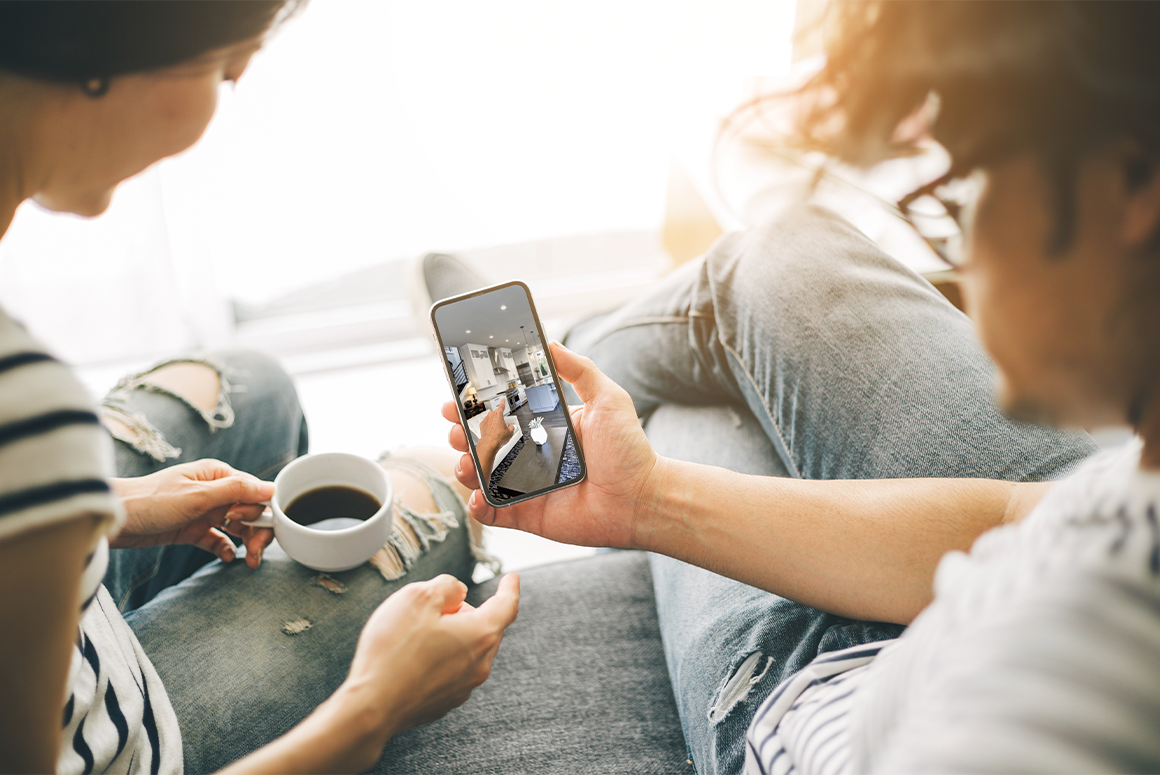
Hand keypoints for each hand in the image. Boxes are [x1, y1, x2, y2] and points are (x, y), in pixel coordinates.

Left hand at [109, 459, 274, 567]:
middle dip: (257, 532)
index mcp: (218, 475)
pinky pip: (218, 539)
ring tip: (249, 561)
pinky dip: (227, 549)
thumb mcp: (197, 495)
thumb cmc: (150, 501)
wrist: (113, 519)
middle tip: (255, 553)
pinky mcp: (193, 530)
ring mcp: (204, 511)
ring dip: (247, 543)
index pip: (255, 493)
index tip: (249, 526)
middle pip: (250, 512)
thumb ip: (235, 491)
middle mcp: (215, 491)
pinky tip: (229, 558)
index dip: (260, 512)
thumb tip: (271, 488)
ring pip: (238, 527)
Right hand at [343, 573, 519, 743]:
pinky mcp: (445, 702)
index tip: (511, 578)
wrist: (372, 706)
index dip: (509, 588)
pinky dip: (441, 659)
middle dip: (467, 612)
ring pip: (468, 650)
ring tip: (417, 634)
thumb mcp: (417, 597)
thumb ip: (446, 586)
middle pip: (485, 628)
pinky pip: (452, 671)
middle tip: (435, 607)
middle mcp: (480, 664)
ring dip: (453, 636)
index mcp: (481, 634)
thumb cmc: (393, 650)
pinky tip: (413, 658)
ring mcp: (464, 687)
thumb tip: (458, 593)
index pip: (507, 605)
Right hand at [443, 341, 658, 548]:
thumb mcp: (607, 398)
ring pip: (480, 476)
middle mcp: (530, 454)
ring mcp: (525, 486)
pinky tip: (477, 496)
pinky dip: (477, 506)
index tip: (458, 396)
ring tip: (465, 460)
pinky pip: (492, 512)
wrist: (642, 499)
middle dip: (460, 433)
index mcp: (543, 425)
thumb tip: (550, 342)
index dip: (475, 404)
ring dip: (464, 467)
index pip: (501, 411)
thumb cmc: (629, 450)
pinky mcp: (526, 514)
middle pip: (482, 442)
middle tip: (456, 428)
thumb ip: (579, 369)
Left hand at [478, 398, 515, 450]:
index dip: (503, 402)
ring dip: (493, 422)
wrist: (490, 443)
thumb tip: (510, 426)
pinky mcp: (482, 425)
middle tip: (502, 425)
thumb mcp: (510, 432)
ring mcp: (486, 420)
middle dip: (499, 417)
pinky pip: (486, 423)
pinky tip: (492, 432)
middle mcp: (491, 415)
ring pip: (490, 418)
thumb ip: (511, 427)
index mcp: (498, 414)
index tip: (503, 400)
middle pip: (496, 413)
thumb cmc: (499, 437)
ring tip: (497, 430)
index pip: (502, 406)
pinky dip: (489, 426)